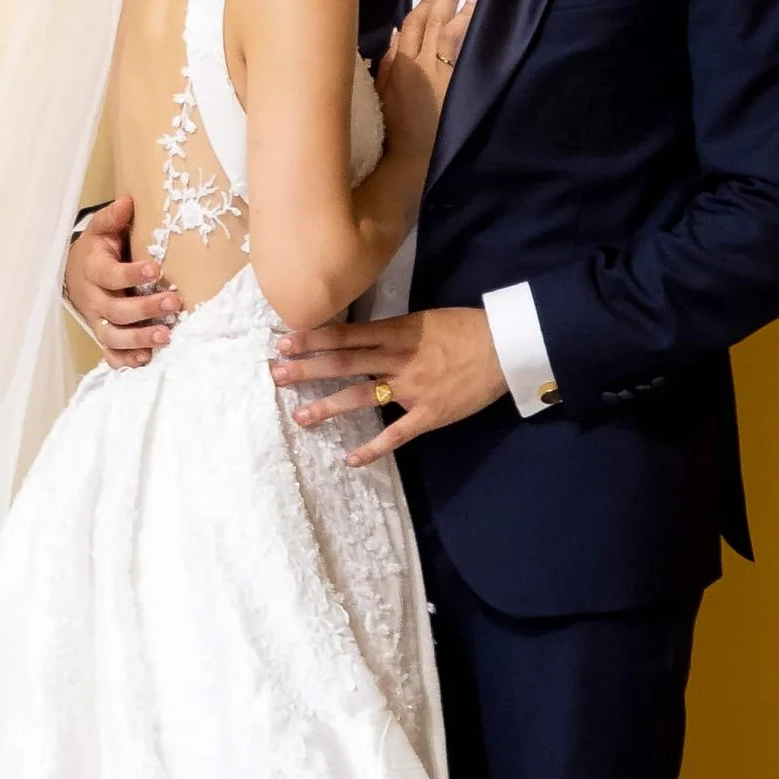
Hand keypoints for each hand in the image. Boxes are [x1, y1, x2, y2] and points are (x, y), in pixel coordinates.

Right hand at [64, 197, 176, 366]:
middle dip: (145, 309)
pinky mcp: (103, 336)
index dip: (132, 274)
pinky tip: (147, 357)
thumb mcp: (101, 229)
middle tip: (174, 303)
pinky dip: (127, 359)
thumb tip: (128, 202)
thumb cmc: (96, 249)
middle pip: (116, 310)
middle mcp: (94, 299)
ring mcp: (98, 321)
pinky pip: (111, 354)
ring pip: (114, 336)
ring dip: (139, 338)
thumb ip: (113, 217)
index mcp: (93, 270)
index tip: (156, 269)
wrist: (76, 274)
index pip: (111, 276)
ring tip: (166, 335)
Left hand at [271, 306, 506, 463]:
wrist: (502, 347)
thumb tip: (358, 337)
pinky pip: (396, 434)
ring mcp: (412, 388)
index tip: (284, 341)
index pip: (345, 334)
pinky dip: (373, 448)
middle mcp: (398, 358)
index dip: (313, 338)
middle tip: (276, 375)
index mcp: (397, 331)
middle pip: (345, 363)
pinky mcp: (428, 414)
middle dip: (308, 369)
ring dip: (329, 407)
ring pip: (362, 397)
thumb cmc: (462, 328)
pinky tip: (351, 459)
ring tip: (301, 417)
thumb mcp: (422, 319)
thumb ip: (391, 331)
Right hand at [374, 0, 473, 159]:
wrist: (412, 157)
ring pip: (452, 33)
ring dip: (463, 9)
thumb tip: (395, 33)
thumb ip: (388, 62)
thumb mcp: (381, 93)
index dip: (423, 1)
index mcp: (401, 63)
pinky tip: (480, 20)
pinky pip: (464, 53)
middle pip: (434, 20)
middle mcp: (423, 63)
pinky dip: (471, 34)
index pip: (413, 23)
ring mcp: (443, 74)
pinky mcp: (457, 86)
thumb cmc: (393, 127)